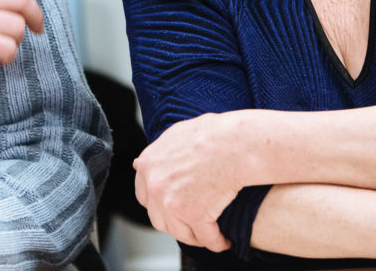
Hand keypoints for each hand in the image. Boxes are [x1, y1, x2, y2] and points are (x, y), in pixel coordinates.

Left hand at [133, 113, 240, 251]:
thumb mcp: (177, 134)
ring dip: (194, 236)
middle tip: (191, 223)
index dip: (159, 204)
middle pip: (159, 218)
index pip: (144, 195)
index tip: (172, 207)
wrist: (235, 143)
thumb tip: (140, 164)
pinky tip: (224, 241)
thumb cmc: (214, 134)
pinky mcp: (195, 215)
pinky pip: (206, 238)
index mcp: (149, 164)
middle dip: (176, 223)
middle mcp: (156, 185)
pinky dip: (216, 242)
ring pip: (180, 232)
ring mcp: (172, 202)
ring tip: (208, 235)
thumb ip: (159, 153)